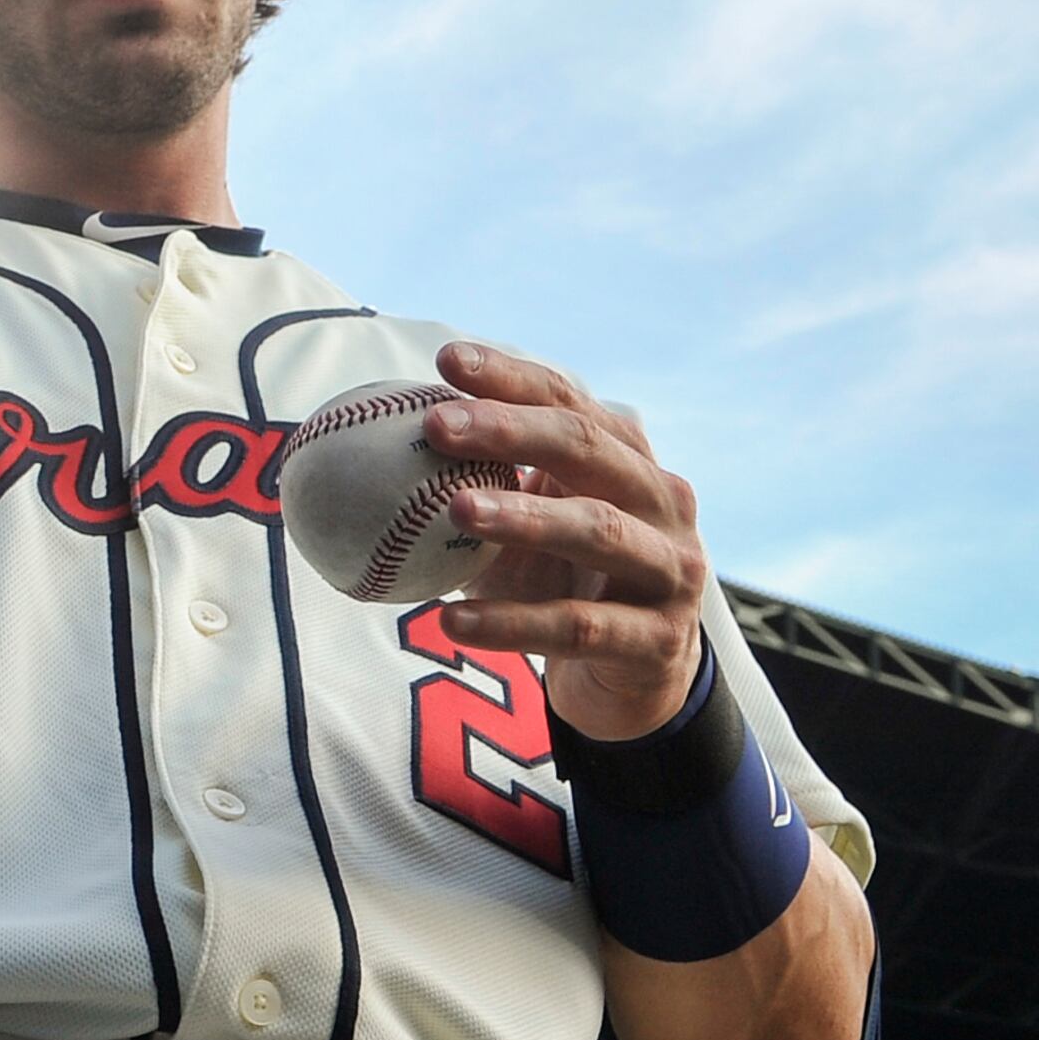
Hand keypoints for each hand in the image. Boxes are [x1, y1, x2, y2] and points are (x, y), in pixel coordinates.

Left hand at [422, 343, 708, 740]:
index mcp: (626, 459)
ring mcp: (669, 570)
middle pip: (587, 448)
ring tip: (454, 509)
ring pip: (597, 530)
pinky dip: (513, 622)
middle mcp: (661, 502)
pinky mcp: (657, 639)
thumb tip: (370, 445)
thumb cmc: (563, 583)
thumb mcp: (525, 528)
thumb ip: (476, 485)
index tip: (446, 360)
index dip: (510, 378)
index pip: (568, 401)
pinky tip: (453, 620)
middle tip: (437, 426)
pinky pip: (577, 627)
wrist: (634, 679)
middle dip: (511, 430)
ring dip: (524, 517)